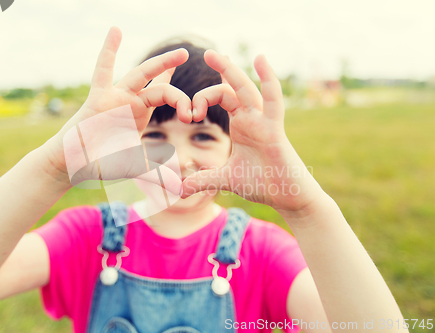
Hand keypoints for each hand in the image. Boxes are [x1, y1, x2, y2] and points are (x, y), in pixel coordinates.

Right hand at [38, 27, 191, 191]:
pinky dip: (108, 51)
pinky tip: (115, 31)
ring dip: (159, 63)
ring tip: (178, 51)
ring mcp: (116, 97)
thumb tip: (179, 188)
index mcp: (141, 113)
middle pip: (159, 84)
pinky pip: (103, 71)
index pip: (167, 97)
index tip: (193, 115)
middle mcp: (131, 101)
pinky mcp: (99, 97)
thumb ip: (156, 174)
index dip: (183, 101)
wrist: (74, 164)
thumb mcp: (135, 167)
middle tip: (189, 55)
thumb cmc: (101, 164)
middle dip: (173, 70)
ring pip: (140, 74)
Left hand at [182, 50, 327, 215]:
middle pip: (232, 88)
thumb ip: (204, 179)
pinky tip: (260, 59)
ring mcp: (263, 121)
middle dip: (221, 69)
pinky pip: (273, 100)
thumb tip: (181, 189)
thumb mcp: (226, 179)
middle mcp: (251, 118)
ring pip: (246, 90)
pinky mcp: (274, 129)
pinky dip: (268, 79)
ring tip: (217, 54)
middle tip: (207, 52)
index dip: (203, 98)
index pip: (221, 98)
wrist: (287, 197)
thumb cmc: (263, 184)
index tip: (189, 114)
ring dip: (232, 71)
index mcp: (241, 125)